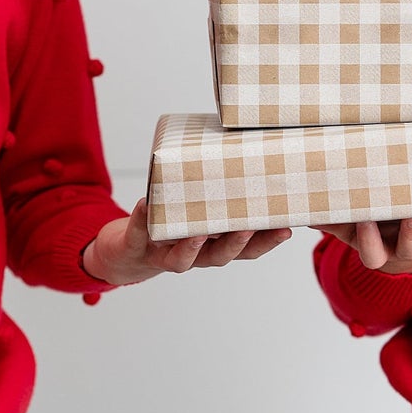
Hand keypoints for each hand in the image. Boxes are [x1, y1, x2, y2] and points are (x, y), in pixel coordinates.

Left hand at [84, 199, 291, 285]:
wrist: (123, 253)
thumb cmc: (169, 228)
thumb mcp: (196, 212)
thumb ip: (216, 196)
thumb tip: (244, 153)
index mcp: (212, 246)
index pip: (246, 250)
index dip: (266, 242)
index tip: (287, 229)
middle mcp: (192, 255)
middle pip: (218, 257)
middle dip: (236, 244)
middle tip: (250, 227)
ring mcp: (162, 253)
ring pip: (182, 259)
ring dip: (193, 246)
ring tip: (200, 231)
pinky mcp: (135, 246)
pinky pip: (138, 234)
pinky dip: (142, 220)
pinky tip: (144, 204)